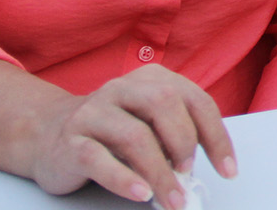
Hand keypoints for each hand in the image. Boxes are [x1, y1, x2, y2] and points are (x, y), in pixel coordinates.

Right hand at [27, 66, 235, 206]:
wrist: (48, 134)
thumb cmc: (112, 132)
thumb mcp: (149, 124)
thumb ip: (174, 136)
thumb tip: (199, 169)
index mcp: (151, 79)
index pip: (195, 100)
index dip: (216, 136)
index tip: (228, 169)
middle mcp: (122, 88)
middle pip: (164, 104)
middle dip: (185, 143)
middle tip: (189, 174)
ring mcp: (93, 112)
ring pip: (134, 136)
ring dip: (159, 172)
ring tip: (172, 198)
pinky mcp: (70, 141)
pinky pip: (98, 159)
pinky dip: (123, 179)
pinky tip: (141, 194)